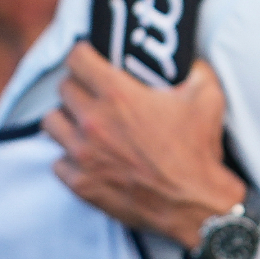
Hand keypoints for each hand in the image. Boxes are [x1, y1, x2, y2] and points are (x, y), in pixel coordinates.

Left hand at [43, 42, 245, 250]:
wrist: (195, 203)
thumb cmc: (199, 150)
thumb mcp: (208, 96)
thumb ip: (194, 69)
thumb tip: (187, 58)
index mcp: (118, 95)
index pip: (76, 58)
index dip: (84, 54)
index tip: (91, 60)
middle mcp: (93, 121)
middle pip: (63, 87)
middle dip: (79, 86)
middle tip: (95, 93)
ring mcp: (83, 154)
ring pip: (51, 121)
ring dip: (67, 119)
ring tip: (85, 124)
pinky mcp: (81, 183)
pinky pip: (57, 161)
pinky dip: (69, 157)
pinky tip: (89, 156)